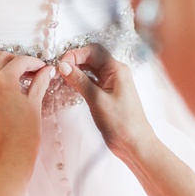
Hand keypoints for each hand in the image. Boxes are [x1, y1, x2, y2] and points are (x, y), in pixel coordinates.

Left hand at [0, 53, 54, 176]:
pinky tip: (0, 86)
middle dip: (17, 61)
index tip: (42, 68)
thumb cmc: (23, 136)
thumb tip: (47, 71)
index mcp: (2, 81)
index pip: (19, 62)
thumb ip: (39, 83)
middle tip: (30, 70)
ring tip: (9, 72)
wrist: (8, 159)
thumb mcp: (34, 105)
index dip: (34, 62)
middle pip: (0, 58)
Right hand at [58, 44, 155, 163]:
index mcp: (117, 69)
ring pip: (91, 70)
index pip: (94, 51)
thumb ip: (80, 81)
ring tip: (63, 77)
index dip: (76, 54)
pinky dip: (80, 81)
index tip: (62, 64)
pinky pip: (91, 81)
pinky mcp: (106, 94)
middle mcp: (115, 73)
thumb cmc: (122, 123)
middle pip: (92, 58)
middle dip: (75, 61)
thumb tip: (64, 66)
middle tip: (60, 70)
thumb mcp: (97, 100)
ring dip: (77, 71)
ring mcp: (111, 84)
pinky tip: (71, 85)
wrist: (134, 144)